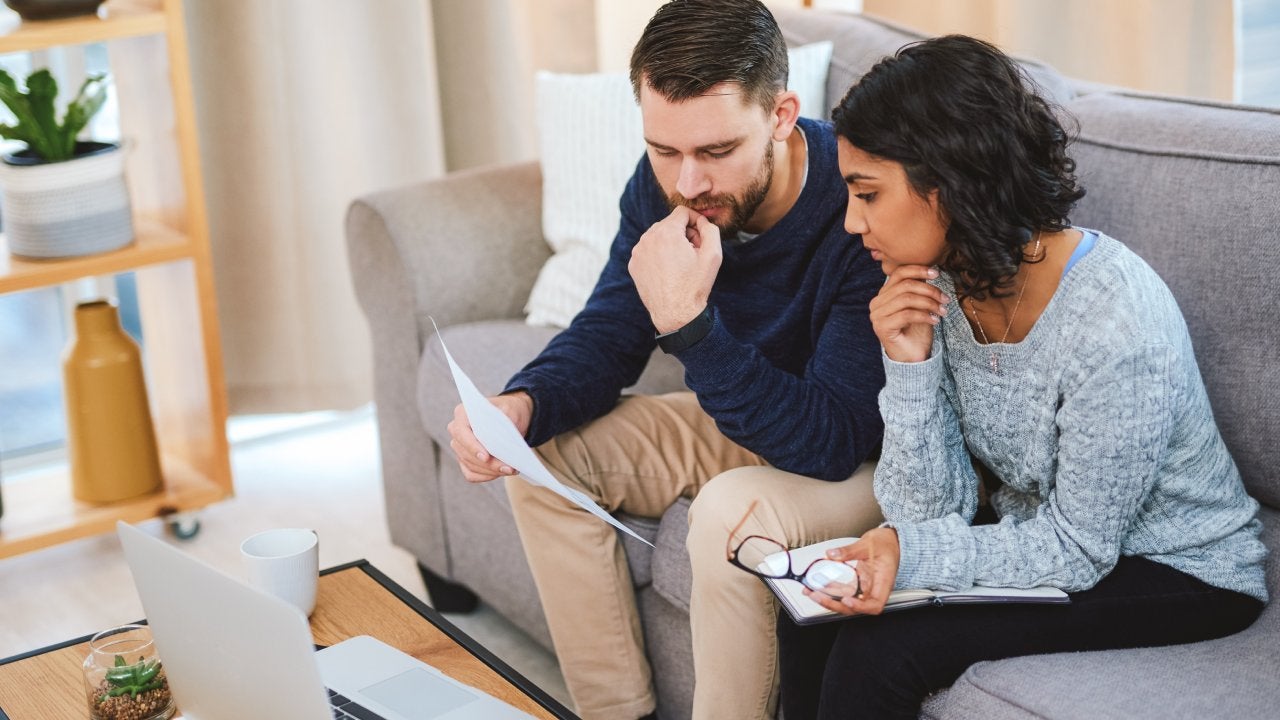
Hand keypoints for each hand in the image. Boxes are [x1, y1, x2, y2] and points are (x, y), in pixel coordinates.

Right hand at [446, 391, 533, 482]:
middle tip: (508, 467)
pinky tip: (500, 473)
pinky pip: (471, 473)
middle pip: (466, 452)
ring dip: (491, 470)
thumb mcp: (510, 410)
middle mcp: (457, 430)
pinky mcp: (465, 459)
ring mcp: (460, 446)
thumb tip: (495, 441)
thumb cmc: (509, 410)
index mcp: (463, 413)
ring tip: (511, 469)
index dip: (472, 446)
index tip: (486, 457)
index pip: (461, 432)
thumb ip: (502, 422)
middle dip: (488, 463)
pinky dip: (486, 475)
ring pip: (470, 465)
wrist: (512, 417)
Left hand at [628, 206, 722, 332]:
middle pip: (669, 223)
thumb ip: (710, 229)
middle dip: (682, 234)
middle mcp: (648, 238)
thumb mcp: (713, 255)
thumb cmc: (694, 285)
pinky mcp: (633, 264)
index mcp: (667, 232)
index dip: (695, 221)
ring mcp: (638, 251)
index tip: (700, 237)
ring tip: (680, 264)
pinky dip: (658, 255)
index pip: (682, 212)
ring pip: (657, 236)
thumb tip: (701, 221)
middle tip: (692, 254)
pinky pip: (648, 250)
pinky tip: (667, 271)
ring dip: (670, 244)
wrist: (675, 312)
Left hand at [802, 527, 900, 615]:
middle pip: (857, 607)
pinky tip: (817, 587)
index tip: (847, 600)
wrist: (890, 541)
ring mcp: (865, 588)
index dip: (861, 606)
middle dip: (836, 605)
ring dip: (830, 600)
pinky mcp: (857, 584)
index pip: (875, 604)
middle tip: (818, 596)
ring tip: (812, 592)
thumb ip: (850, 551)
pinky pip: (844, 592)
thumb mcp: (868, 543)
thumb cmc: (886, 544)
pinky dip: (830, 591)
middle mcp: (874, 589)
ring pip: (847, 601)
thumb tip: (832, 555)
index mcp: (883, 582)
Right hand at [869, 265, 949, 362]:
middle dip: (929, 290)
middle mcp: (876, 303)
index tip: (937, 273)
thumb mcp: (920, 305)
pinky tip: (935, 320)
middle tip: (945, 299)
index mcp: (883, 295)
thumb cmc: (916, 332)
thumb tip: (930, 270)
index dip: (918, 270)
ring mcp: (877, 316)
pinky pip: (906, 315)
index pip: (899, 273)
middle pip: (905, 286)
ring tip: (942, 310)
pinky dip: (924, 315)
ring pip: (906, 299)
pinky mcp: (882, 327)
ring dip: (929, 303)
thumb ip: (919, 289)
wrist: (912, 358)